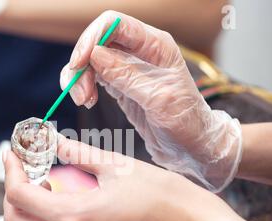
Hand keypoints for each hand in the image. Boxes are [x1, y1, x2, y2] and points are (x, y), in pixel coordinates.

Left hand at [3, 135, 229, 220]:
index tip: (13, 155)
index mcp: (78, 217)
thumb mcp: (116, 165)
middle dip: (13, 195)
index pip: (20, 197)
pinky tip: (62, 217)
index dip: (10, 171)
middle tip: (26, 173)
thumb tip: (49, 139)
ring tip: (45, 194)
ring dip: (28, 217)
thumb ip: (75, 153)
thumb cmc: (161, 193)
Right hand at [61, 11, 241, 192]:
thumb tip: (95, 55)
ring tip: (84, 101)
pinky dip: (84, 86)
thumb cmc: (186, 122)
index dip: (91, 38)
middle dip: (82, 64)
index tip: (79, 64)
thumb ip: (127, 76)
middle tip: (80, 93)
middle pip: (97, 42)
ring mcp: (128, 68)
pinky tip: (88, 102)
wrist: (192, 146)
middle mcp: (140, 51)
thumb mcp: (158, 99)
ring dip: (80, 78)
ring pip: (91, 60)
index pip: (115, 24)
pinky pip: (93, 77)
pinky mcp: (120, 86)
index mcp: (156, 45)